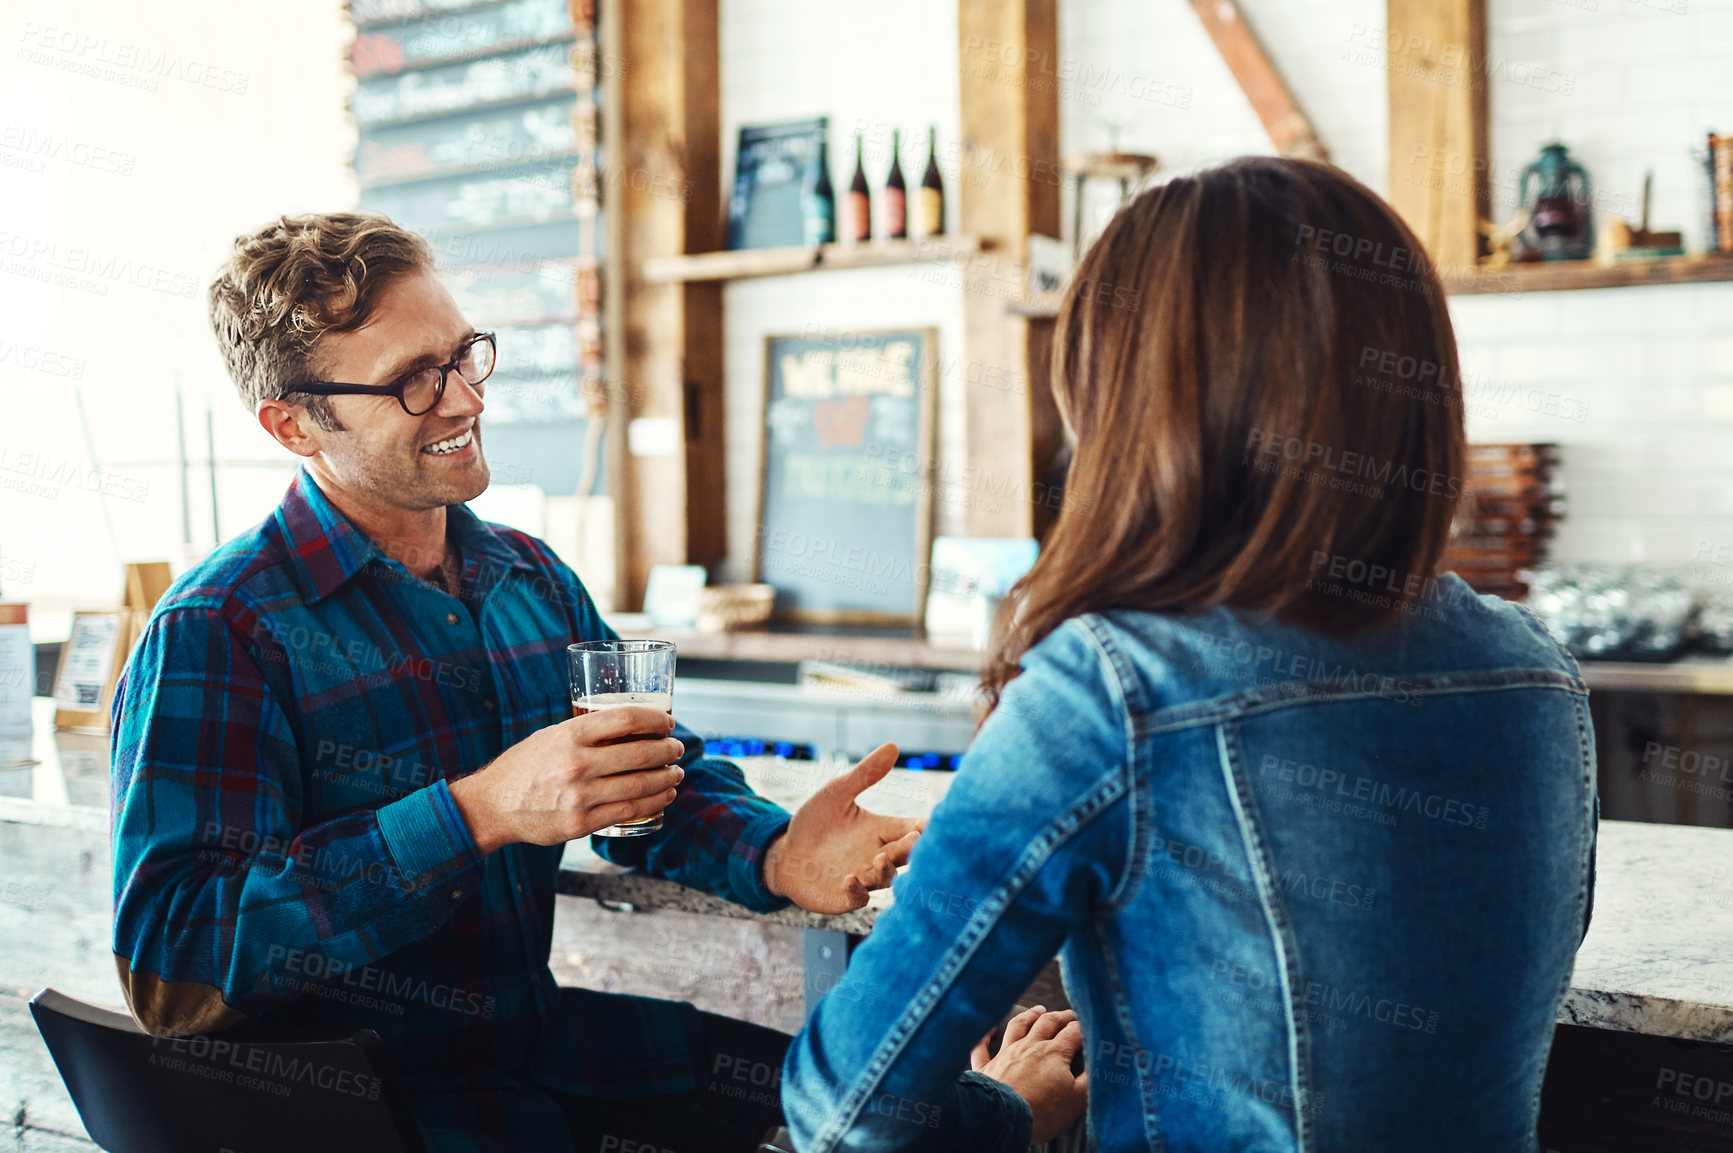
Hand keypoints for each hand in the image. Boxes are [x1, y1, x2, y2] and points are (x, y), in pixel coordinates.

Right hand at [449, 707, 686, 852]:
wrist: (493, 805)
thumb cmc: (525, 766)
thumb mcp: (551, 736)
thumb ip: (585, 731)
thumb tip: (629, 725)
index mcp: (569, 735)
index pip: (625, 719)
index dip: (655, 720)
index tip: (668, 723)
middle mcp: (576, 764)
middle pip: (640, 754)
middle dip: (668, 751)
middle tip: (677, 750)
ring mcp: (579, 796)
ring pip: (640, 785)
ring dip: (667, 779)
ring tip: (676, 773)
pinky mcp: (581, 824)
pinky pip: (629, 811)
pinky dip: (654, 803)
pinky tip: (664, 796)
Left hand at [762, 742, 923, 913]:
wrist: (784, 852)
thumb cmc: (815, 822)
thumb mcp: (836, 792)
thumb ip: (864, 774)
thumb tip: (893, 745)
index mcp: (881, 830)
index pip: (911, 829)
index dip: (923, 828)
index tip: (933, 823)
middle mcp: (877, 855)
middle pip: (904, 855)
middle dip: (912, 849)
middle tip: (916, 839)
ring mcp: (863, 877)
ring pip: (886, 878)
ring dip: (886, 870)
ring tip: (880, 857)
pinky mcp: (843, 896)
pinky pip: (858, 898)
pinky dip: (858, 891)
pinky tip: (850, 879)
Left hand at [970, 1007, 1087, 1143]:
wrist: (1003, 1119)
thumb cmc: (1042, 1111)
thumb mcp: (1077, 1099)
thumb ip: (1090, 1079)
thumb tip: (1100, 1063)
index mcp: (1054, 1053)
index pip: (1073, 1032)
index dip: (1083, 1027)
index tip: (1089, 1026)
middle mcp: (1030, 1046)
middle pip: (1047, 1023)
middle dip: (1060, 1017)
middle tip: (1069, 1015)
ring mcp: (1005, 1053)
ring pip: (1018, 1026)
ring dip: (1030, 1016)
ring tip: (1039, 1010)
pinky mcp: (986, 1067)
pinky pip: (982, 1046)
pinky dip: (985, 1034)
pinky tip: (988, 1028)